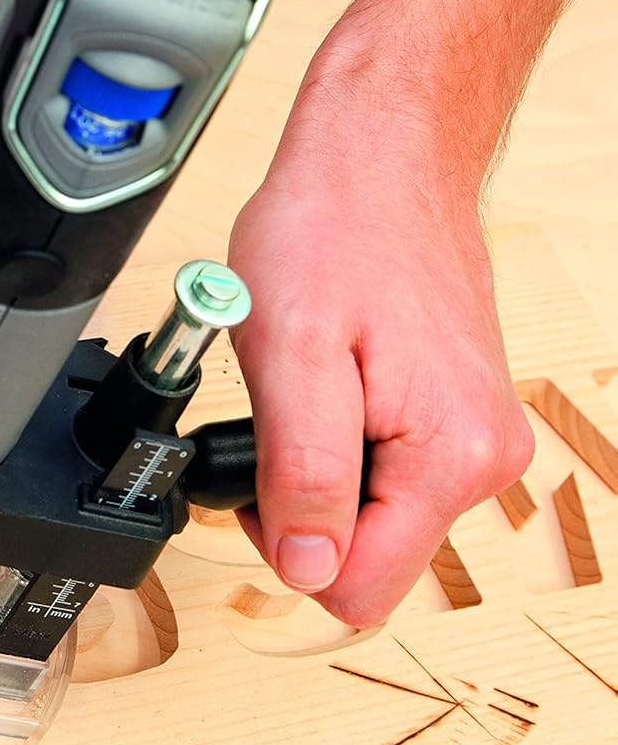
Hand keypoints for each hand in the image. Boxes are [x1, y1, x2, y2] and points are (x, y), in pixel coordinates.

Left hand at [227, 31, 533, 626]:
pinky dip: (342, 437)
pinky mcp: (455, 414)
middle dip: (304, 503)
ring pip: (373, 511)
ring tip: (308, 382)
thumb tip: (308, 569)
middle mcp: (483, 460)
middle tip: (280, 412)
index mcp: (450, 460)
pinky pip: (385, 467)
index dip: (287, 548)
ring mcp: (473, 436)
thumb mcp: (291, 356)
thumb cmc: (333, 232)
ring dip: (321, 466)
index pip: (358, 588)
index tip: (261, 474)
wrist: (382, 156)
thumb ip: (303, 473)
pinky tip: (332, 375)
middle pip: (369, 553)